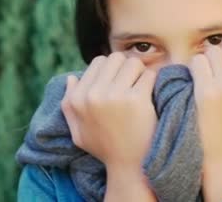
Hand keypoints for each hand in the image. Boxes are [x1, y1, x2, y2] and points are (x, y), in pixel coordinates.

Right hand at [60, 52, 156, 168]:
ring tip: (141, 88)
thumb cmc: (105, 147)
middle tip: (132, 83)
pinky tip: (150, 95)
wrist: (129, 164)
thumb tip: (71, 78)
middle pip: (115, 58)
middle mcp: (93, 95)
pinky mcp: (137, 99)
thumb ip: (69, 104)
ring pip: (133, 62)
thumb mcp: (78, 130)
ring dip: (140, 73)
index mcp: (78, 99)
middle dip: (126, 67)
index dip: (111, 70)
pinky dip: (152, 82)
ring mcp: (115, 96)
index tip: (119, 84)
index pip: (97, 62)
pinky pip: (149, 74)